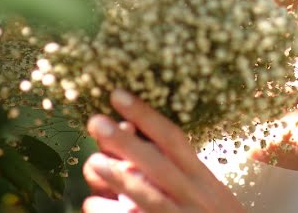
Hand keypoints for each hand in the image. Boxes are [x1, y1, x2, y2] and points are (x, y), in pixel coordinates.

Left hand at [82, 89, 245, 212]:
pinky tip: (92, 203)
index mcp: (204, 179)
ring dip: (117, 177)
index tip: (117, 95)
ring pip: (146, 196)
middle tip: (95, 122)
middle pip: (157, 163)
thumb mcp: (205, 191)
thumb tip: (129, 132)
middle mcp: (194, 197)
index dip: (145, 115)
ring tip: (94, 162)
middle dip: (125, 141)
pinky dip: (107, 212)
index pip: (173, 139)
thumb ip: (175, 167)